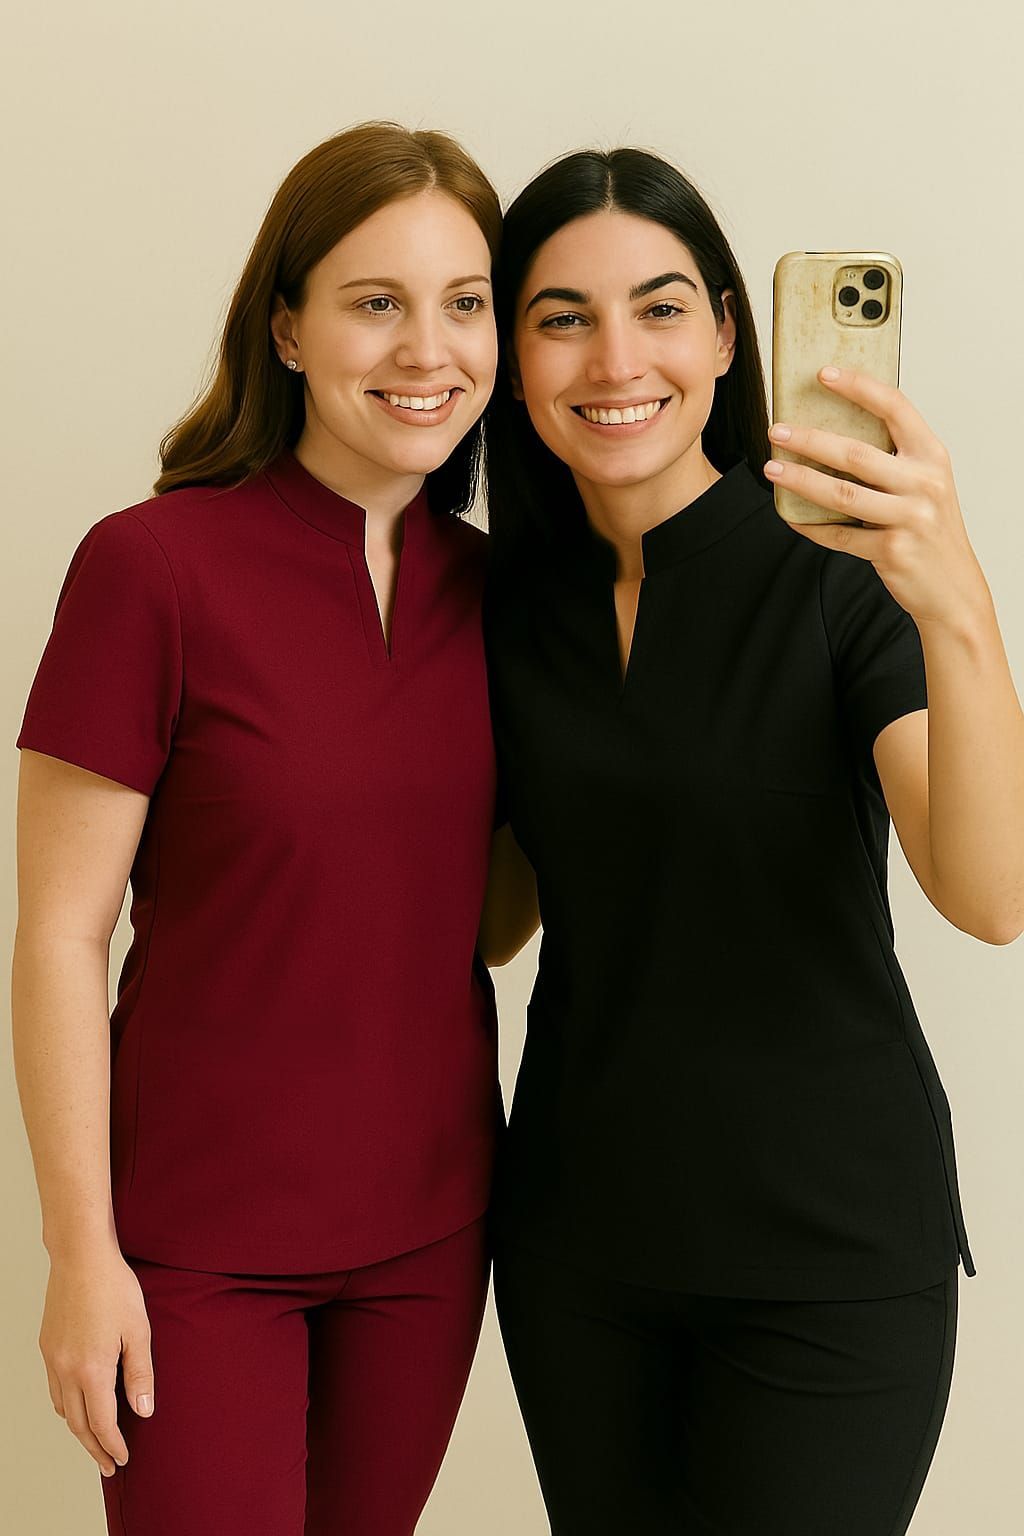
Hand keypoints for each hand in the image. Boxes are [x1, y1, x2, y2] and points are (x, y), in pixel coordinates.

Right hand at [39, 1247, 154, 1477]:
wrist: (80, 1257)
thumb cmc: (114, 1288)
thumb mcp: (139, 1330)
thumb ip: (140, 1374)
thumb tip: (143, 1412)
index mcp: (91, 1369)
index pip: (102, 1423)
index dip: (113, 1445)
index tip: (122, 1460)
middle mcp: (66, 1370)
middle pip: (77, 1424)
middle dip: (94, 1448)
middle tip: (109, 1465)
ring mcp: (52, 1359)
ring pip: (62, 1409)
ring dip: (78, 1429)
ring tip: (96, 1440)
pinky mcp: (47, 1347)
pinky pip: (54, 1388)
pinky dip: (66, 1406)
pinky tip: (78, 1404)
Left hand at [764, 366, 991, 628]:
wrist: (953, 587)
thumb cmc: (931, 529)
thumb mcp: (926, 483)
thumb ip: (895, 458)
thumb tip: (836, 431)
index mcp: (931, 456)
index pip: (895, 408)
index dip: (859, 387)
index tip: (824, 374)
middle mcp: (924, 483)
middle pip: (856, 453)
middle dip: (809, 440)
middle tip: (776, 430)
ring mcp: (909, 518)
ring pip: (841, 494)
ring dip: (800, 480)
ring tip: (773, 468)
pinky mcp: (892, 551)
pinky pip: (839, 535)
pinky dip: (811, 527)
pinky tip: (791, 517)